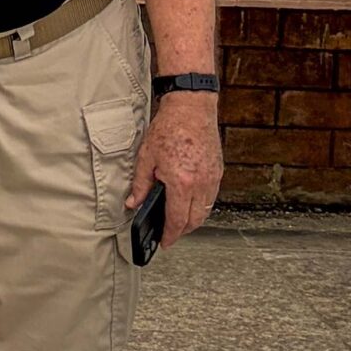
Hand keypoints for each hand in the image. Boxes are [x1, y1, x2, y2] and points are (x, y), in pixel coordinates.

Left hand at [128, 92, 221, 244]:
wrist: (191, 108)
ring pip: (205, 211)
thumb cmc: (169, 128)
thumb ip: (140, 184)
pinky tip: (189, 202)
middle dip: (182, 231)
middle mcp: (201, 184)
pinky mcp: (218, 172)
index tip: (164, 242)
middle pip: (194, 220)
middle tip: (169, 234)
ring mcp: (212, 178)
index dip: (170, 235)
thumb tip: (133, 203)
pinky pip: (211, 198)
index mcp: (181, 182)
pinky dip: (201, 205)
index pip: (177, 220)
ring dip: (192, 219)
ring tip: (178, 220)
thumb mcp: (146, 157)